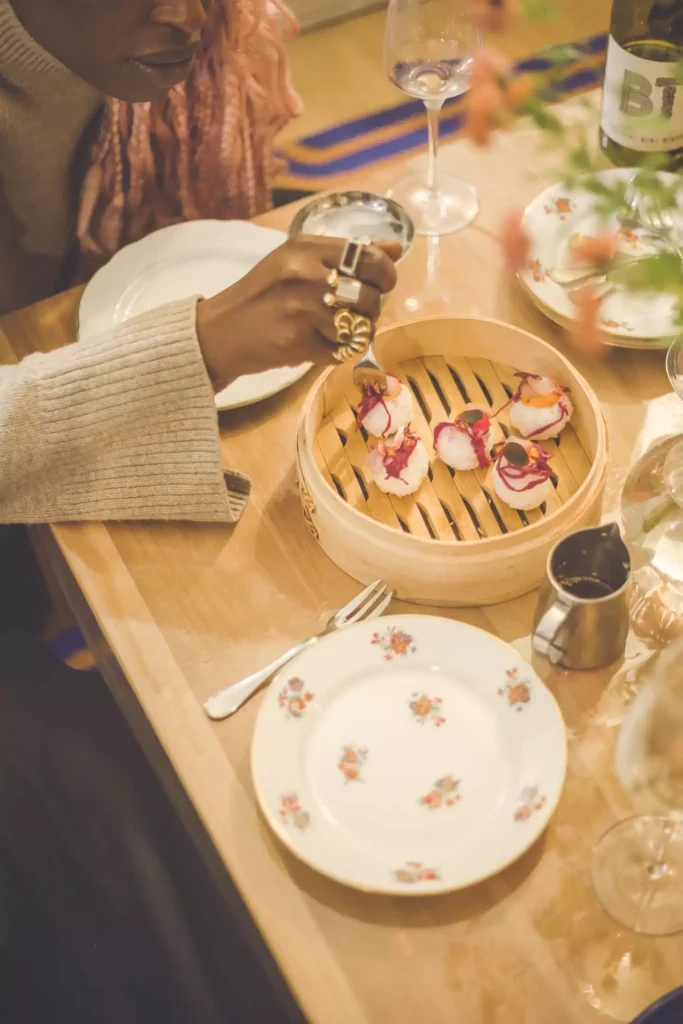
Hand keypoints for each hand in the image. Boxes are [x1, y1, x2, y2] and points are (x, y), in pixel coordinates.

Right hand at [196, 236, 401, 388]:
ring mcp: (303, 309)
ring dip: (356, 332)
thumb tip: (396, 248)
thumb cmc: (262, 294)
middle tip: (353, 312)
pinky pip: (343, 351)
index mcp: (307, 248)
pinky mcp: (300, 342)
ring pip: (361, 326)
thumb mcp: (298, 260)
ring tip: (336, 330)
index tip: (379, 284)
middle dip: (370, 309)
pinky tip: (320, 344)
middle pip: (371, 295)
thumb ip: (347, 254)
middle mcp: (307, 274)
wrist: (221, 331)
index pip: (370, 258)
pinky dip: (337, 352)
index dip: (384, 275)